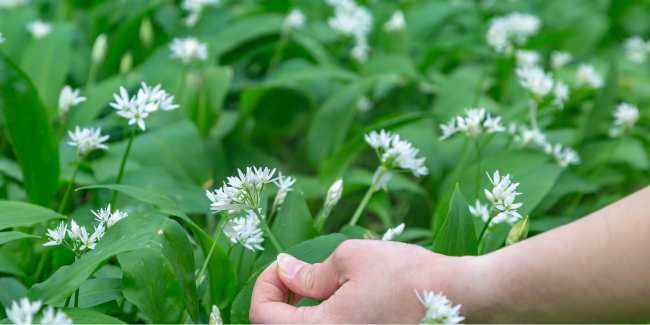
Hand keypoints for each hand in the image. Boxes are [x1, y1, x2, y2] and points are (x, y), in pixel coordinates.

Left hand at [249, 239, 467, 323]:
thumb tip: (285, 271)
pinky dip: (324, 316)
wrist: (456, 298)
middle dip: (279, 298)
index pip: (262, 316)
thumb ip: (309, 272)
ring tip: (319, 283)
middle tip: (295, 273)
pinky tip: (340, 296)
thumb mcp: (350, 259)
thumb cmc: (405, 275)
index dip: (263, 284)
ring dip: (300, 309)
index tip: (282, 265)